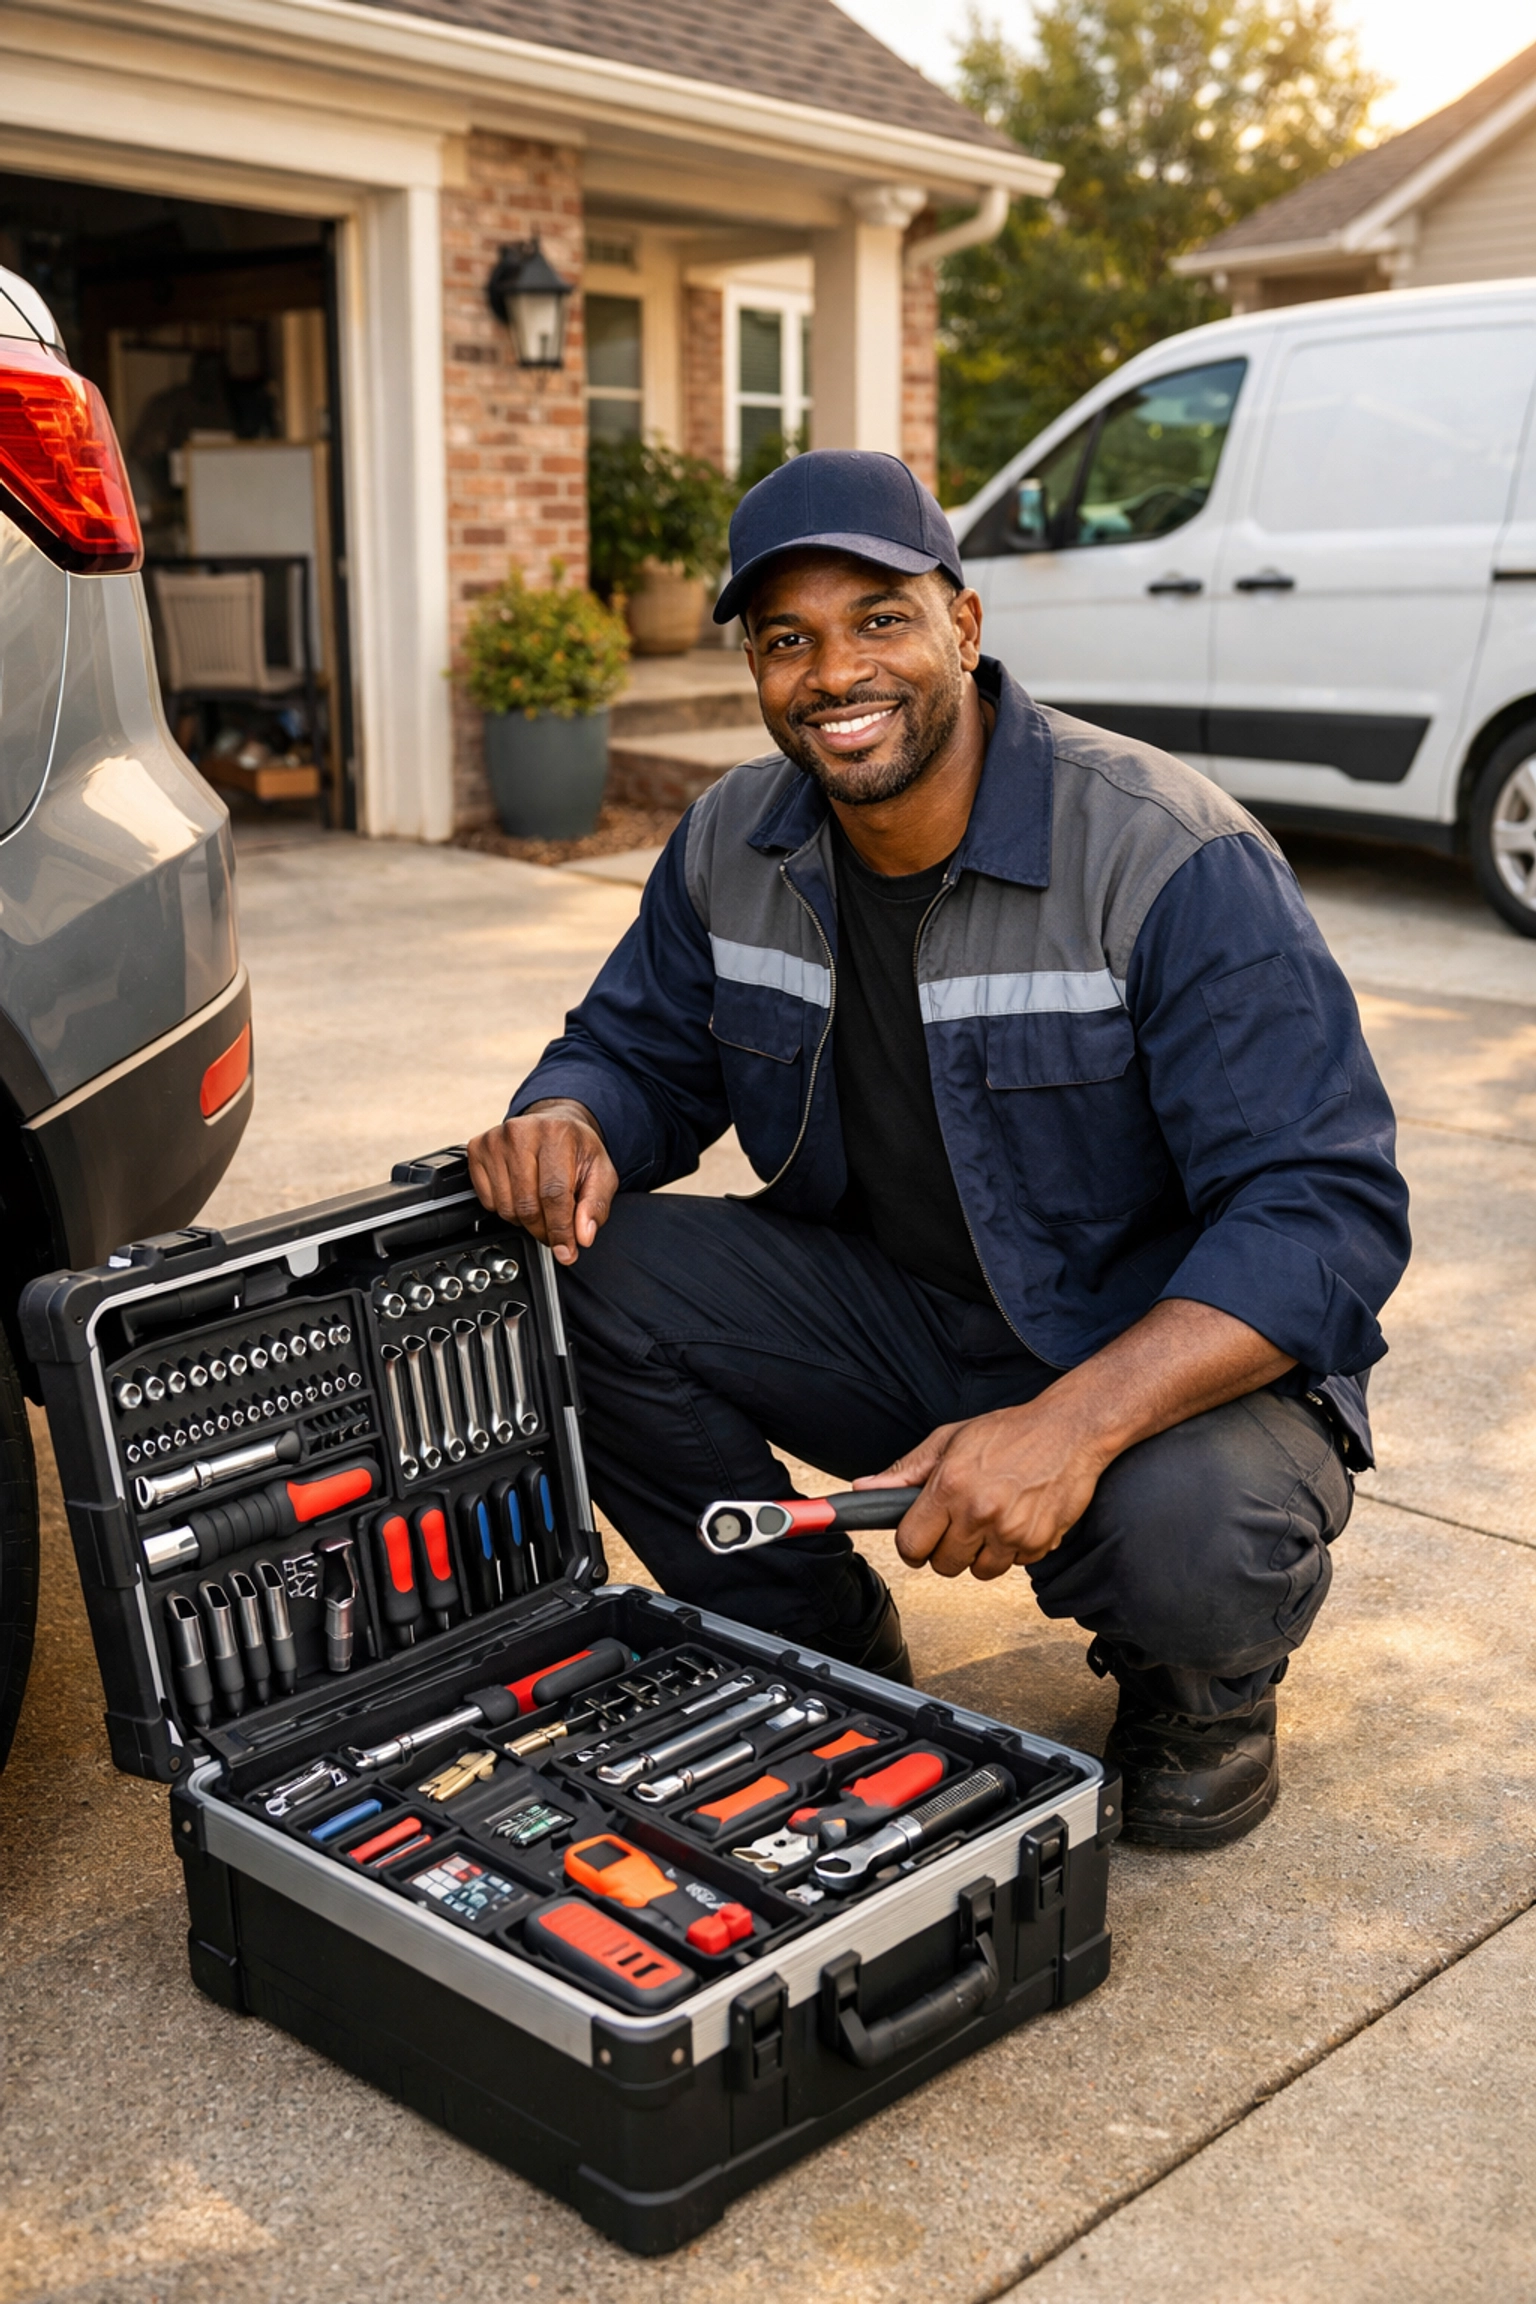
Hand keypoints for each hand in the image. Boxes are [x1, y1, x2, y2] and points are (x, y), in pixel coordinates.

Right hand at [467, 1101, 617, 1264]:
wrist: (554, 1122)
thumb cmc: (576, 1148)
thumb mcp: (601, 1173)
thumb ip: (596, 1206)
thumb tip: (583, 1235)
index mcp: (556, 1134)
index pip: (554, 1194)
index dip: (560, 1230)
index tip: (567, 1251)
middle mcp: (521, 1132)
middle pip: (527, 1205)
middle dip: (544, 1230)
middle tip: (556, 1232)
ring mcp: (495, 1140)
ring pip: (506, 1207)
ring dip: (525, 1221)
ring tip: (541, 1207)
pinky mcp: (476, 1150)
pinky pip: (488, 1202)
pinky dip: (506, 1209)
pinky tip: (521, 1194)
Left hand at [854, 1298, 1293, 1580]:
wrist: (1071, 1431)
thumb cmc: (1008, 1432)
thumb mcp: (950, 1439)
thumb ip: (906, 1470)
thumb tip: (864, 1488)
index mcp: (950, 1486)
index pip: (911, 1545)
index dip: (912, 1543)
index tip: (920, 1536)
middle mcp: (979, 1512)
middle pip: (942, 1565)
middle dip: (945, 1549)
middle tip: (959, 1523)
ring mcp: (1011, 1531)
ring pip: (978, 1572)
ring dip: (980, 1554)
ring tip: (990, 1520)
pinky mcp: (1039, 1544)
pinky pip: (1013, 1566)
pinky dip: (1012, 1551)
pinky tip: (1017, 1519)